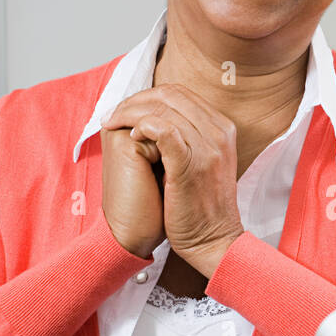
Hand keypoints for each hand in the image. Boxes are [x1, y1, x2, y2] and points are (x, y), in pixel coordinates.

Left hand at [100, 83, 244, 276]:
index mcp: (222, 129)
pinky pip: (164, 130)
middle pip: (171, 95)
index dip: (147, 97)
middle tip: (113, 115)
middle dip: (135, 101)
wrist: (213, 241)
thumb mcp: (203, 162)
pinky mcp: (191, 165)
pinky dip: (142, 127)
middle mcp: (219, 133)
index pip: (181, 94)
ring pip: (163, 109)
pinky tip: (130, 137)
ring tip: (114, 125)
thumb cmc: (200, 206)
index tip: (125, 110)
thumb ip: (188, 138)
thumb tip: (155, 119)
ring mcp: (207, 148)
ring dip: (131, 113)